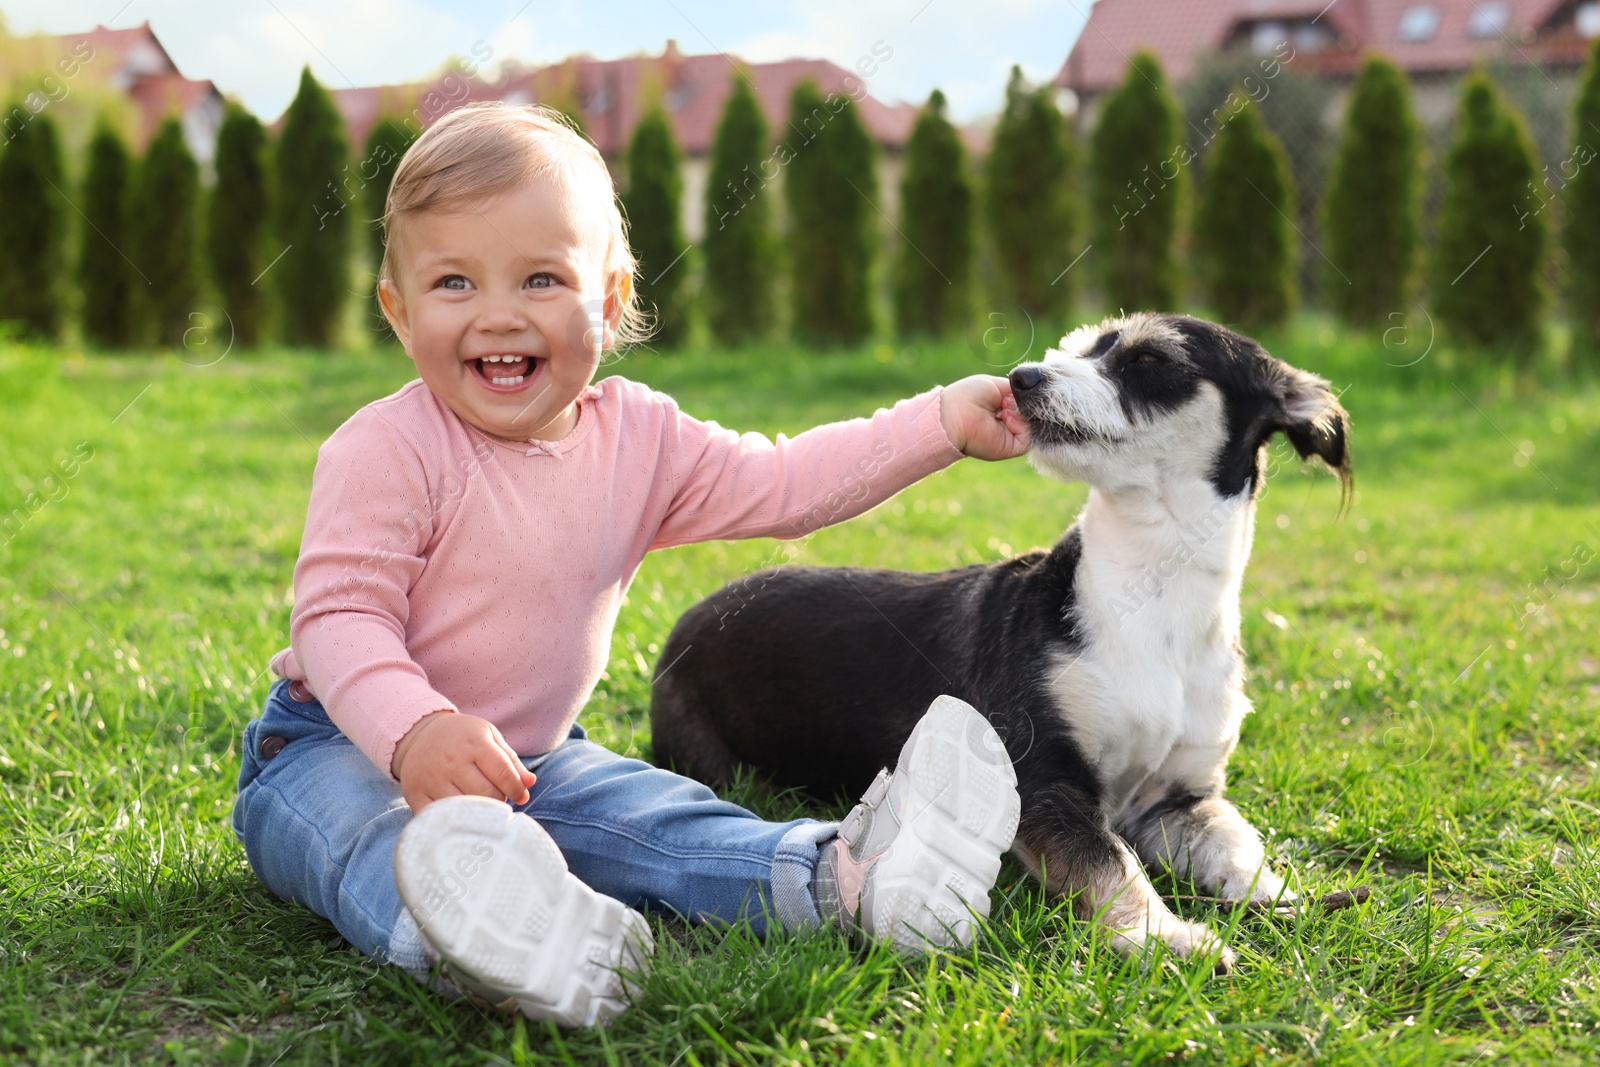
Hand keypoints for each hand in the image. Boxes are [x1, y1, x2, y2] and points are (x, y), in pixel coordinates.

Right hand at [392, 711, 535, 813]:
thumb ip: (511, 761)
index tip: (520, 796)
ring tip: (482, 806)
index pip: (503, 773)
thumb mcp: (489, 737)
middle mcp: (451, 760)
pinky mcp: (415, 794)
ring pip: (465, 809)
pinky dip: (454, 822)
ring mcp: (431, 779)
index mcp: (474, 743)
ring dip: (480, 813)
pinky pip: (439, 818)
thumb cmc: (462, 738)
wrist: (419, 734)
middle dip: (499, 802)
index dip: (516, 789)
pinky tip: (461, 816)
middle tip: (498, 799)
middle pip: (486, 795)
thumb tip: (529, 783)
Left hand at [939, 375, 1030, 460]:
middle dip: (1025, 404)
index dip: (1027, 396)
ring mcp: (1010, 435)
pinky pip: (1029, 438)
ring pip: (1033, 425)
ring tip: (1004, 409)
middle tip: (1007, 401)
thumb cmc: (970, 395)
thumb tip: (1033, 396)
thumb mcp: (996, 385)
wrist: (955, 414)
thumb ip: (1017, 391)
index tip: (1018, 390)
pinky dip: (1022, 426)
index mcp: (1003, 407)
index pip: (1026, 403)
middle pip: (1032, 414)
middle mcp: (1008, 422)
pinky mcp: (1011, 447)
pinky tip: (1006, 418)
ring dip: (1022, 413)